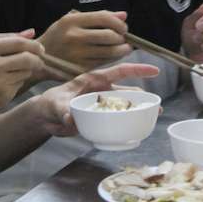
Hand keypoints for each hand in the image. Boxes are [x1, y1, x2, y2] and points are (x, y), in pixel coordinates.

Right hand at [0, 29, 44, 118]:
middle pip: (28, 58)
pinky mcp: (2, 97)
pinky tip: (4, 82)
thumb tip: (31, 32)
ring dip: (27, 70)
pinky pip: (18, 85)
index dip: (34, 44)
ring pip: (25, 72)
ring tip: (15, 70)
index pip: (19, 42)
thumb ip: (4, 38)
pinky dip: (16, 82)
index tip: (39, 47)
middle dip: (38, 58)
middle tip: (40, 59)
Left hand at [32, 63, 160, 136]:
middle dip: (143, 98)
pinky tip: (133, 132)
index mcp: (94, 80)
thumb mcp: (54, 104)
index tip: (155, 70)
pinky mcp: (100, 119)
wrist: (46, 117)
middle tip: (156, 107)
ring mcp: (102, 106)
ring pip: (124, 108)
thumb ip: (62, 109)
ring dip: (137, 113)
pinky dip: (125, 126)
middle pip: (127, 92)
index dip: (138, 69)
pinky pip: (116, 122)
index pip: (119, 71)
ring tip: (150, 120)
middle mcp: (102, 92)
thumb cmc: (50, 103)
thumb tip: (69, 118)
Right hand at [37, 11, 132, 73]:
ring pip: (109, 51)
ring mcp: (76, 54)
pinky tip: (114, 55)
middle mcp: (74, 36)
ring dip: (122, 50)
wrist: (40, 58)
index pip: (103, 18)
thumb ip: (98, 17)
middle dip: (122, 37)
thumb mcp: (72, 21)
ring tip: (125, 47)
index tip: (123, 27)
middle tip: (124, 38)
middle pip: (109, 36)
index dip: (118, 22)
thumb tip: (123, 15)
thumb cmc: (60, 36)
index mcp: (71, 21)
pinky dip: (113, 59)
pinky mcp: (79, 68)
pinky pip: (103, 63)